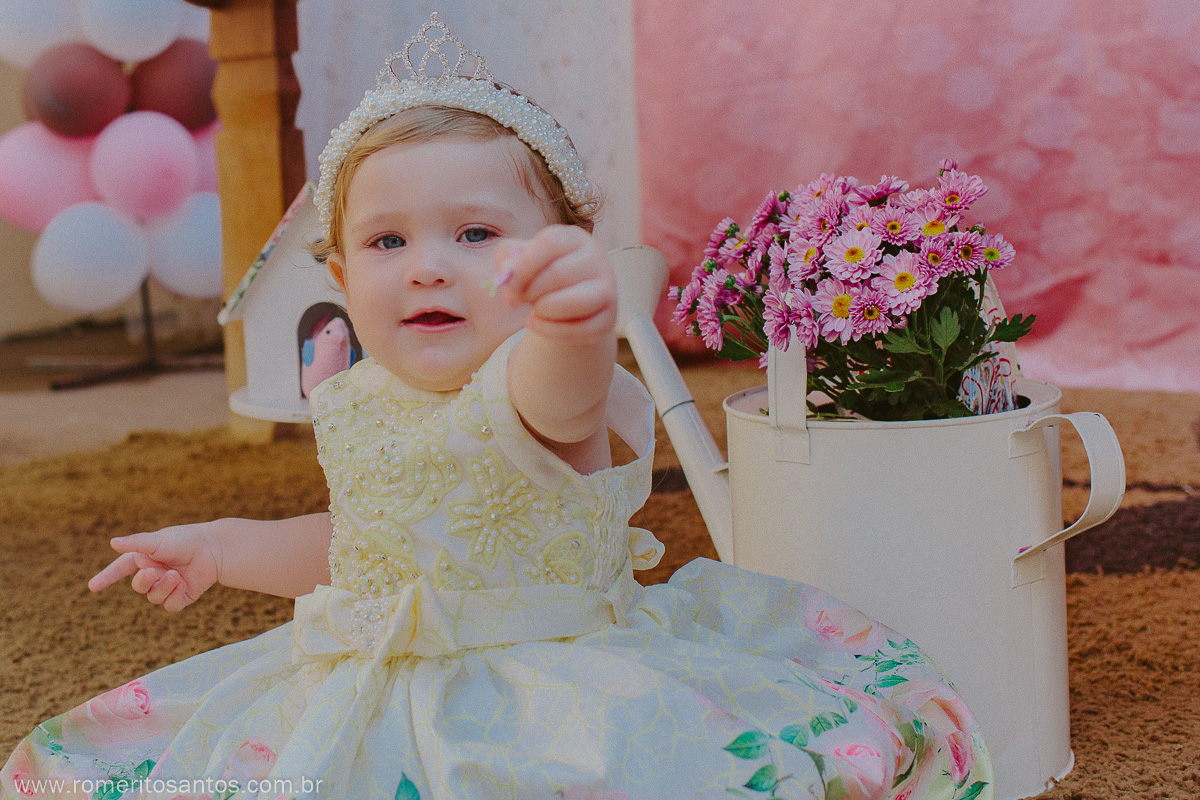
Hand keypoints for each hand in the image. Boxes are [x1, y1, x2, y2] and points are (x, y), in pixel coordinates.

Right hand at [88, 522, 220, 611]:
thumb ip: (136, 544)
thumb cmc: (185, 540)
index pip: (121, 569)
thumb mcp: (158, 540)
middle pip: (138, 586)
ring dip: (162, 587)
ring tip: (175, 575)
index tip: (93, 586)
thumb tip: (113, 543)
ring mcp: (168, 586)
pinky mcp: (182, 596)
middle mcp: (155, 573)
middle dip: (144, 581)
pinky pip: (170, 605)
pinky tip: (183, 584)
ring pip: (153, 597)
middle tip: (154, 572)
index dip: (107, 577)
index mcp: (145, 558)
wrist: (214, 549)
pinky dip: (174, 596)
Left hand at [495, 225, 616, 342]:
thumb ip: (508, 257)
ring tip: (532, 311)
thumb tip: (508, 270)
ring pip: (575, 302)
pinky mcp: (608, 319)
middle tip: (513, 300)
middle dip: (530, 291)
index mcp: (574, 238)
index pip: (550, 243)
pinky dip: (551, 331)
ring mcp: (607, 289)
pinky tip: (536, 324)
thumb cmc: (541, 274)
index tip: (509, 284)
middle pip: (559, 274)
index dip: (524, 265)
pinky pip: (581, 330)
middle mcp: (596, 259)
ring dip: (544, 310)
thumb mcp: (521, 259)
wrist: (568, 303)